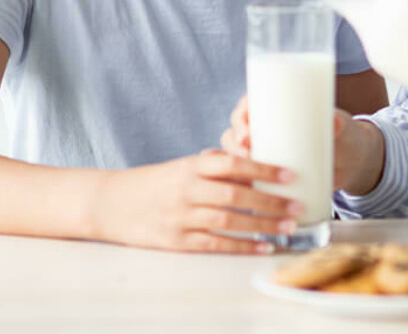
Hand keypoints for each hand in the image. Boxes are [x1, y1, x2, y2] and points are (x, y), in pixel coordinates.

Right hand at [89, 150, 300, 253]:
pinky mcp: (177, 240)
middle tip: (297, 204)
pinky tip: (263, 246)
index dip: (263, 169)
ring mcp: (182, 216)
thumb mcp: (181, 167)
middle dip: (271, 201)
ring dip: (263, 224)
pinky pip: (215, 244)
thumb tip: (250, 161)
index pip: (233, 164)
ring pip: (230, 220)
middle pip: (237, 194)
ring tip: (288, 226)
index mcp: (191, 166)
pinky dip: (242, 246)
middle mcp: (187, 190)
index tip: (290, 174)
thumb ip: (212, 166)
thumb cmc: (152, 183)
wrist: (109, 203)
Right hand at [221, 95, 386, 196]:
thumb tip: (335, 123)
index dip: (241, 114)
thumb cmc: (344, 136)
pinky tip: (240, 192)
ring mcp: (266, 151)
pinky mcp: (269, 174)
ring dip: (234, 162)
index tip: (247, 126)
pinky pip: (247, 176)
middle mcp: (266, 128)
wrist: (353, 163)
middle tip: (246, 150)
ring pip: (237, 154)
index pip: (249, 105)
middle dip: (235, 141)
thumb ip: (339, 124)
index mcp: (278, 107)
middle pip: (237, 130)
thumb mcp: (341, 128)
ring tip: (246, 172)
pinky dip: (241, 183)